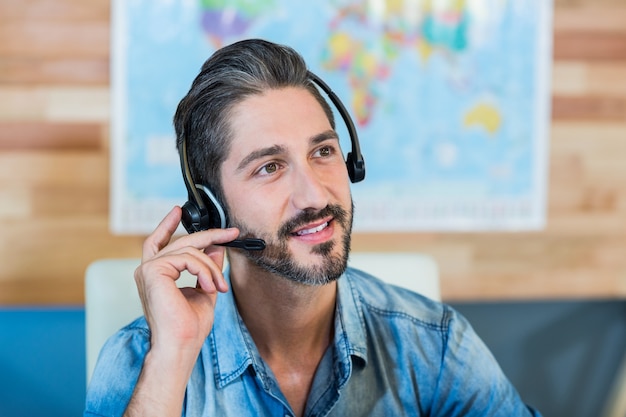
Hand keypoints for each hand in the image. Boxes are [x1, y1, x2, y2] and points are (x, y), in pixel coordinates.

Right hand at [134, 206, 239, 354]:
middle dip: (209, 236)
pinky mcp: (152, 271)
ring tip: (218, 286)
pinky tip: (209, 287)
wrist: (180, 345)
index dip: (167, 224)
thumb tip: (215, 248)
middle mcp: (148, 270)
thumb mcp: (204, 290)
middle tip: (231, 234)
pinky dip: (204, 271)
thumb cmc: (189, 327)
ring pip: (188, 250)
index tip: (178, 210)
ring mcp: (147, 269)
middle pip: (181, 241)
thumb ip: (207, 268)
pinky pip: (187, 258)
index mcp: (156, 275)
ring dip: (211, 267)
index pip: (159, 242)